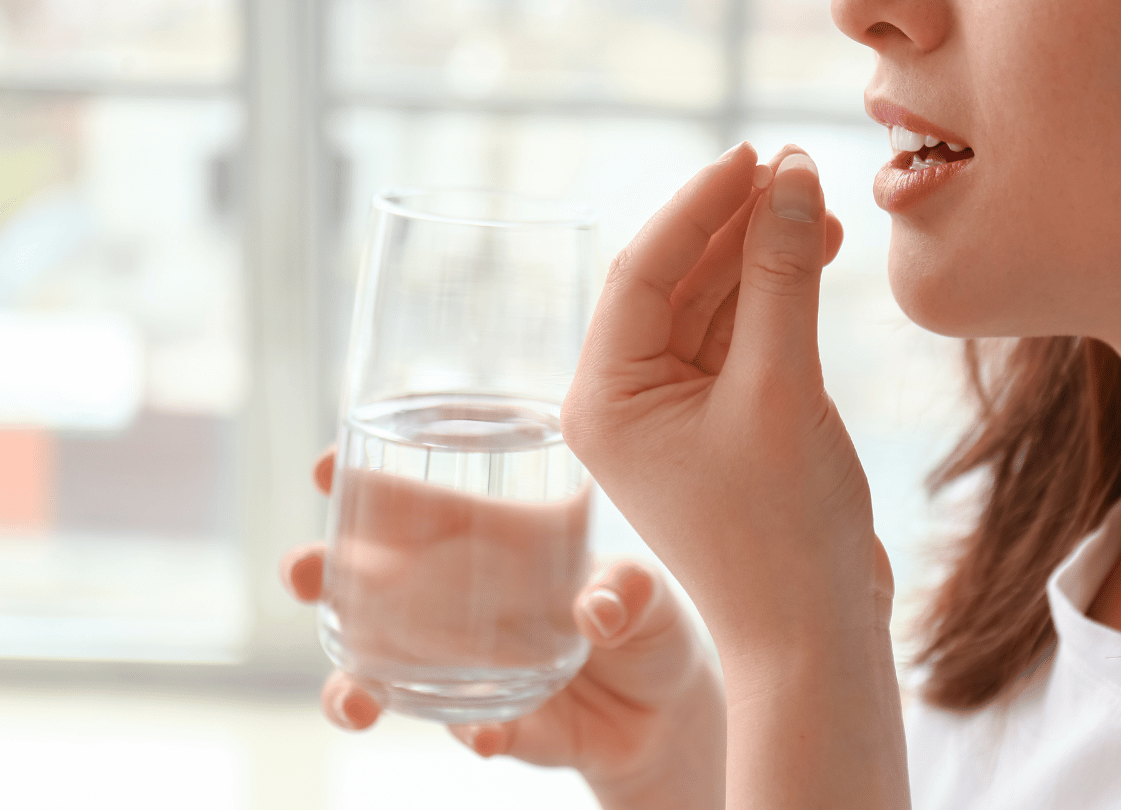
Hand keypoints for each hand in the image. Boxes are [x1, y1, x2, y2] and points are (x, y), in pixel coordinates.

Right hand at [280, 450, 724, 807]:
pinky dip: (473, 733)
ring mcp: (468, 666)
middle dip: (325, 574)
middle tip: (300, 573)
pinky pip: (468, 728)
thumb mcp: (649, 593)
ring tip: (352, 699)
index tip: (328, 466)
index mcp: (498, 544)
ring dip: (355, 682)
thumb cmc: (648, 621)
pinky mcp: (495, 723)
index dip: (371, 484)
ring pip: (386, 670)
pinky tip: (486, 737)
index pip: (422, 505)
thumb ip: (628, 592)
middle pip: (373, 583)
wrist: (664, 713)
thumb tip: (597, 609)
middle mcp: (466, 603)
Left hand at [561, 143, 894, 660]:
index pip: (641, 270)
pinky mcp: (721, 424)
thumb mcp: (781, 388)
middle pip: (677, 281)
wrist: (816, 636)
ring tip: (822, 204)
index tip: (755, 153)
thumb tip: (792, 176)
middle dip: (737, 224)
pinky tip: (818, 252)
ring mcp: (674, 414)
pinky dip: (778, 299)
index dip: (699, 204)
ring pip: (715, 305)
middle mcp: (625, 401)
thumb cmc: (783, 532)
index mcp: (602, 399)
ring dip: (764, 255)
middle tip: (798, 167)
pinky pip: (742, 340)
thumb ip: (783, 276)